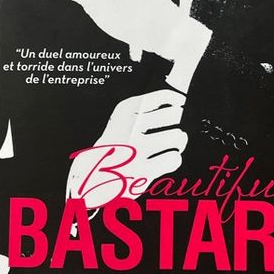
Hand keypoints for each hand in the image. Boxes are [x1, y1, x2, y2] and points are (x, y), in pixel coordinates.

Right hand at [66, 89, 186, 208]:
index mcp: (123, 112)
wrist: (94, 176)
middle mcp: (129, 127)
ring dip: (179, 142)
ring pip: (176, 137)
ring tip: (174, 145)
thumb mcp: (120, 122)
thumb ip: (144, 112)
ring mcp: (136, 149)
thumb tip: (176, 107)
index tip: (180, 102)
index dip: (174, 99)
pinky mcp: (143, 170)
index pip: (159, 97)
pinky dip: (173, 160)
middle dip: (177, 123)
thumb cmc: (114, 148)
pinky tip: (165, 160)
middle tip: (174, 129)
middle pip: (172, 115)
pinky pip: (173, 159)